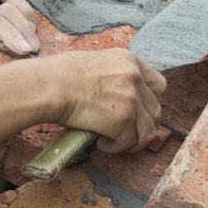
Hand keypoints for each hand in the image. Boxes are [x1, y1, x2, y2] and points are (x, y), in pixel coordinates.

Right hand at [45, 49, 166, 152]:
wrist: (49, 86)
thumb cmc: (58, 75)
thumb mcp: (93, 63)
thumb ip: (111, 75)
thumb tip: (112, 93)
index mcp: (128, 60)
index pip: (158, 84)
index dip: (150, 101)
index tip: (137, 111)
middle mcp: (135, 77)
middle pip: (156, 109)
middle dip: (143, 125)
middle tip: (126, 132)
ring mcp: (132, 98)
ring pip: (148, 130)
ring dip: (133, 140)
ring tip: (114, 142)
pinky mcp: (123, 119)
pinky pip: (129, 141)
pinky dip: (117, 147)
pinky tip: (102, 144)